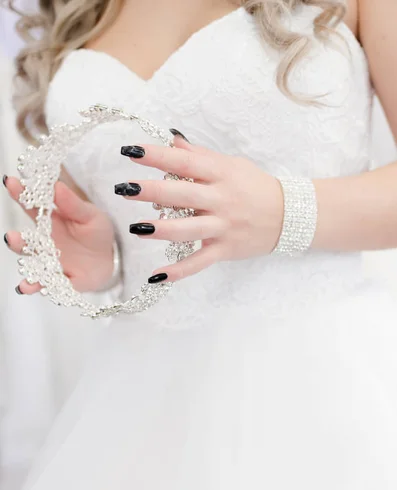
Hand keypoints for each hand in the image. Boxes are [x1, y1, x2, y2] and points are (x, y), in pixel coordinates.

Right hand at [3, 177, 114, 294]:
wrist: (110, 258)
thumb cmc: (96, 232)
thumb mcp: (90, 216)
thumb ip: (73, 205)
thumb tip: (57, 186)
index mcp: (51, 222)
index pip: (33, 207)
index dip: (21, 194)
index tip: (10, 182)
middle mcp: (45, 243)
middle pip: (27, 241)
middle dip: (18, 240)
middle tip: (10, 237)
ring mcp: (51, 262)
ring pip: (33, 263)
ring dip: (25, 265)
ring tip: (19, 263)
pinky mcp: (61, 280)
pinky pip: (47, 284)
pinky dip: (35, 286)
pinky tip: (26, 287)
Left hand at [118, 136, 283, 282]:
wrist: (289, 215)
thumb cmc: (256, 187)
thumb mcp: (232, 165)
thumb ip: (199, 157)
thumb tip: (171, 141)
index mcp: (221, 174)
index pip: (185, 163)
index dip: (157, 156)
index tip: (130, 151)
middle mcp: (221, 200)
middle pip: (183, 195)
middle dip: (152, 191)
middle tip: (125, 188)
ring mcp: (223, 227)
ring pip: (189, 230)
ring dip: (162, 229)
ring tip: (136, 228)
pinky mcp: (225, 249)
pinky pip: (200, 262)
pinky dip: (179, 271)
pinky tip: (157, 276)